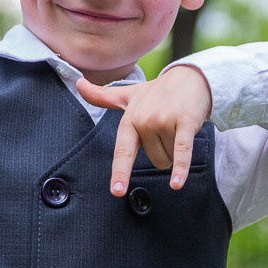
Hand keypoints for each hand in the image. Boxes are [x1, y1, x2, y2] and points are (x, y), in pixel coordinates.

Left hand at [76, 66, 211, 195]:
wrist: (190, 77)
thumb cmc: (157, 92)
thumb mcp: (128, 95)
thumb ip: (102, 96)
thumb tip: (78, 84)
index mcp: (130, 120)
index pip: (123, 151)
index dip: (120, 172)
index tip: (117, 190)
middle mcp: (144, 121)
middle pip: (155, 160)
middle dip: (165, 151)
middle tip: (167, 130)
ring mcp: (164, 121)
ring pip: (170, 158)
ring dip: (177, 150)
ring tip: (178, 128)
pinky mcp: (185, 122)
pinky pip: (182, 151)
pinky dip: (180, 169)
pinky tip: (177, 183)